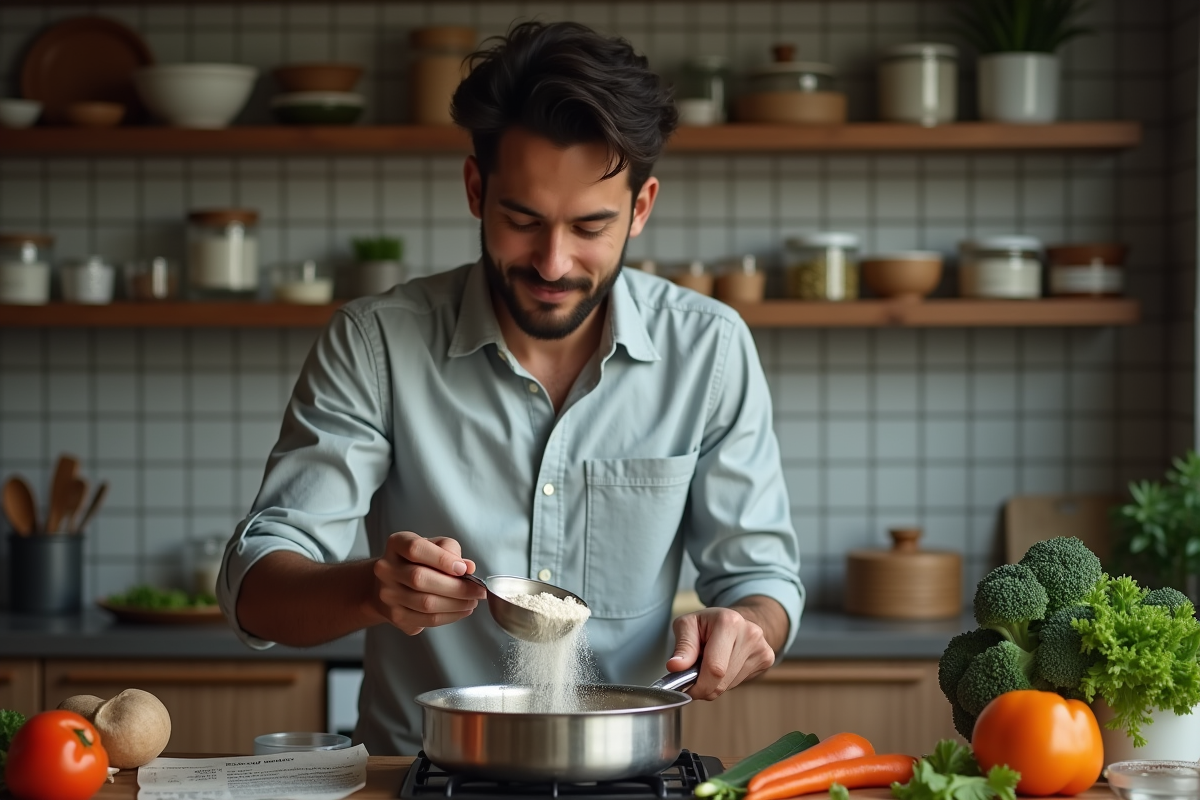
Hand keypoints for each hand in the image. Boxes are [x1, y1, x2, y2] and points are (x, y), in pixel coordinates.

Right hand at [370, 531, 487, 634]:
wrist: (390, 583)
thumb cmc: (417, 560)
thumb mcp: (434, 545)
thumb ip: (450, 550)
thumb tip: (468, 567)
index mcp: (396, 544)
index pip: (415, 549)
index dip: (442, 559)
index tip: (463, 568)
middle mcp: (386, 569)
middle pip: (420, 579)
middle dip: (456, 587)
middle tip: (478, 590)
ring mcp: (387, 595)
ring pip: (425, 603)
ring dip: (456, 604)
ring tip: (472, 601)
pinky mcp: (395, 616)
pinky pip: (426, 620)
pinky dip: (450, 616)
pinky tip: (461, 610)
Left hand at [666, 606, 776, 699]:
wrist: (735, 619)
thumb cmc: (707, 623)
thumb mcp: (687, 625)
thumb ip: (682, 646)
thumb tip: (675, 666)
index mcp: (728, 622)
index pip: (715, 668)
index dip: (699, 685)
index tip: (687, 688)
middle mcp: (750, 633)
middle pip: (722, 680)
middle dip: (704, 686)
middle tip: (694, 677)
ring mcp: (762, 647)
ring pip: (730, 685)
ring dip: (714, 683)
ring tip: (710, 664)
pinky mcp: (767, 659)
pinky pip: (739, 683)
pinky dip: (726, 681)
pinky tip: (724, 665)